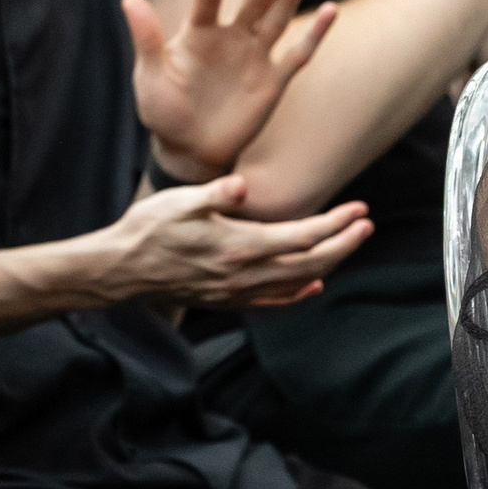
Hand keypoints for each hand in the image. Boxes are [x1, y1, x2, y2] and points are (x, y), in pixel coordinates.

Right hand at [73, 175, 372, 309]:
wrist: (121, 271)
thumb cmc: (147, 230)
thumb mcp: (179, 201)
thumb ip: (216, 194)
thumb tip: (244, 186)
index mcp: (240, 245)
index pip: (303, 236)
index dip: (336, 224)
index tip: (359, 210)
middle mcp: (245, 274)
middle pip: (311, 263)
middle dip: (344, 244)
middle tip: (366, 225)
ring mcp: (237, 291)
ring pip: (297, 283)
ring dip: (328, 265)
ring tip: (347, 247)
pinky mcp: (226, 301)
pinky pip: (274, 302)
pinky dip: (299, 294)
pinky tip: (312, 287)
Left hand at [128, 0, 334, 183]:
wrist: (188, 149)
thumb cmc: (163, 111)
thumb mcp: (150, 76)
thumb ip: (146, 39)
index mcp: (198, 33)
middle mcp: (230, 38)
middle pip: (253, 1)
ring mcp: (254, 57)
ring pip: (277, 19)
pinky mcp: (273, 80)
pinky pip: (298, 54)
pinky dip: (314, 34)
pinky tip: (330, 10)